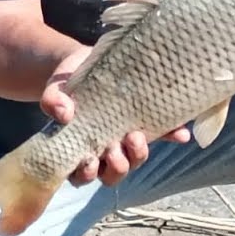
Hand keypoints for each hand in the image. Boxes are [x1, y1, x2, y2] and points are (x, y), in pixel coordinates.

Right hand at [40, 46, 191, 187]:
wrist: (85, 61)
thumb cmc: (68, 82)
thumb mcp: (56, 88)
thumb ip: (53, 100)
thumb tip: (63, 114)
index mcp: (80, 148)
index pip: (82, 174)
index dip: (87, 174)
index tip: (89, 160)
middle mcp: (104, 150)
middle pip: (112, 174)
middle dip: (116, 166)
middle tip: (113, 149)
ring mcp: (126, 139)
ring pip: (135, 161)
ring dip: (138, 155)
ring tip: (135, 136)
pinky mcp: (147, 122)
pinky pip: (164, 134)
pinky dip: (173, 135)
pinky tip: (181, 134)